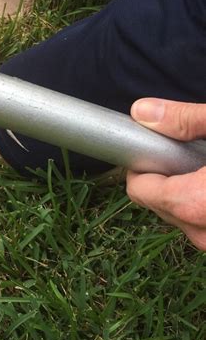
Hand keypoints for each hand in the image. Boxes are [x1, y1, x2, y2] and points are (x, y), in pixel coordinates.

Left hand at [127, 98, 205, 249]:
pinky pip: (204, 227)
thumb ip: (187, 120)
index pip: (141, 190)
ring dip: (186, 194)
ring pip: (182, 218)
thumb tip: (142, 112)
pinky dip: (204, 207)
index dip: (142, 165)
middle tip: (190, 154)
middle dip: (166, 178)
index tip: (155, 148)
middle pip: (159, 205)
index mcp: (198, 203)